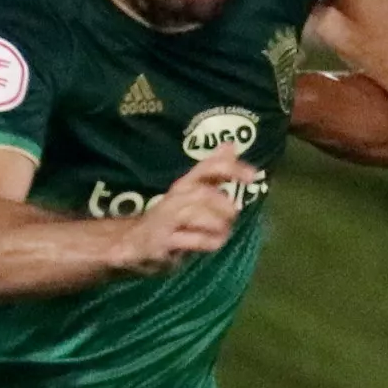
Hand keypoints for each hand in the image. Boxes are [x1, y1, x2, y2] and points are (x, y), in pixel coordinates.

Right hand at [118, 160, 252, 272]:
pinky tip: (213, 243)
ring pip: (196, 216)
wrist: (134, 242)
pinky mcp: (163, 241)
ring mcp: (167, 219)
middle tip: (234, 215)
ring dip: (217, 225)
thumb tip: (231, 144)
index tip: (253, 176)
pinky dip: (207, 241)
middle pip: (202, 194)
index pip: (207, 168)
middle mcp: (176, 198)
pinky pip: (189, 240)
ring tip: (223, 232)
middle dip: (223, 205)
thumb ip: (213, 171)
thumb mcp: (193, 192)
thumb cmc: (172, 216)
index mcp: (186, 184)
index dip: (230, 169)